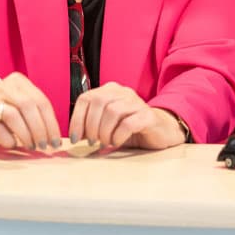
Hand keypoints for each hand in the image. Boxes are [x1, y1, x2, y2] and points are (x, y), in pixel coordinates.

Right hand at [0, 73, 61, 150]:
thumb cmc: (2, 108)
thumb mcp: (19, 101)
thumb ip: (36, 112)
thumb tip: (53, 135)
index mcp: (18, 81)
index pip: (41, 101)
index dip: (52, 123)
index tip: (56, 140)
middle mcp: (4, 87)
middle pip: (29, 107)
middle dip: (40, 130)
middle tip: (45, 146)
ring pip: (14, 116)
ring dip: (26, 135)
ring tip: (31, 146)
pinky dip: (9, 140)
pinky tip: (13, 144)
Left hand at [69, 82, 184, 148]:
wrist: (160, 131)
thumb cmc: (130, 128)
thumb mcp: (106, 125)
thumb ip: (91, 126)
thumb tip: (73, 137)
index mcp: (110, 91)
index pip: (86, 98)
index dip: (76, 119)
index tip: (75, 139)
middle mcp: (123, 92)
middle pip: (98, 102)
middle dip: (91, 126)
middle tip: (92, 142)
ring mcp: (137, 103)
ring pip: (113, 111)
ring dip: (104, 131)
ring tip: (105, 143)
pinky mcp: (148, 116)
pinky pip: (128, 123)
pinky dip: (118, 135)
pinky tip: (117, 142)